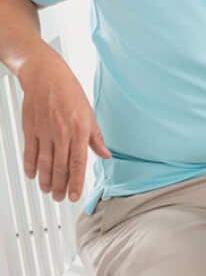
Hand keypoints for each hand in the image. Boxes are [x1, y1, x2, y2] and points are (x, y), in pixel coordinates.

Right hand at [18, 50, 110, 201]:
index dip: (76, 182)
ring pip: (45, 163)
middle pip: (61, 166)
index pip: (78, 162)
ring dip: (46, 180)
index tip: (75, 195)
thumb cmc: (70, 92)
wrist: (46, 77)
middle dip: (61, 185)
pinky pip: (30, 152)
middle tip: (61, 198)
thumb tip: (106, 155)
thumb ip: (96, 137)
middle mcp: (62, 133)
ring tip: (48, 191)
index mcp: (80, 130)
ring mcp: (44, 132)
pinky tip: (33, 176)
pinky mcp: (31, 129)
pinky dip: (31, 166)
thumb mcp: (90, 114)